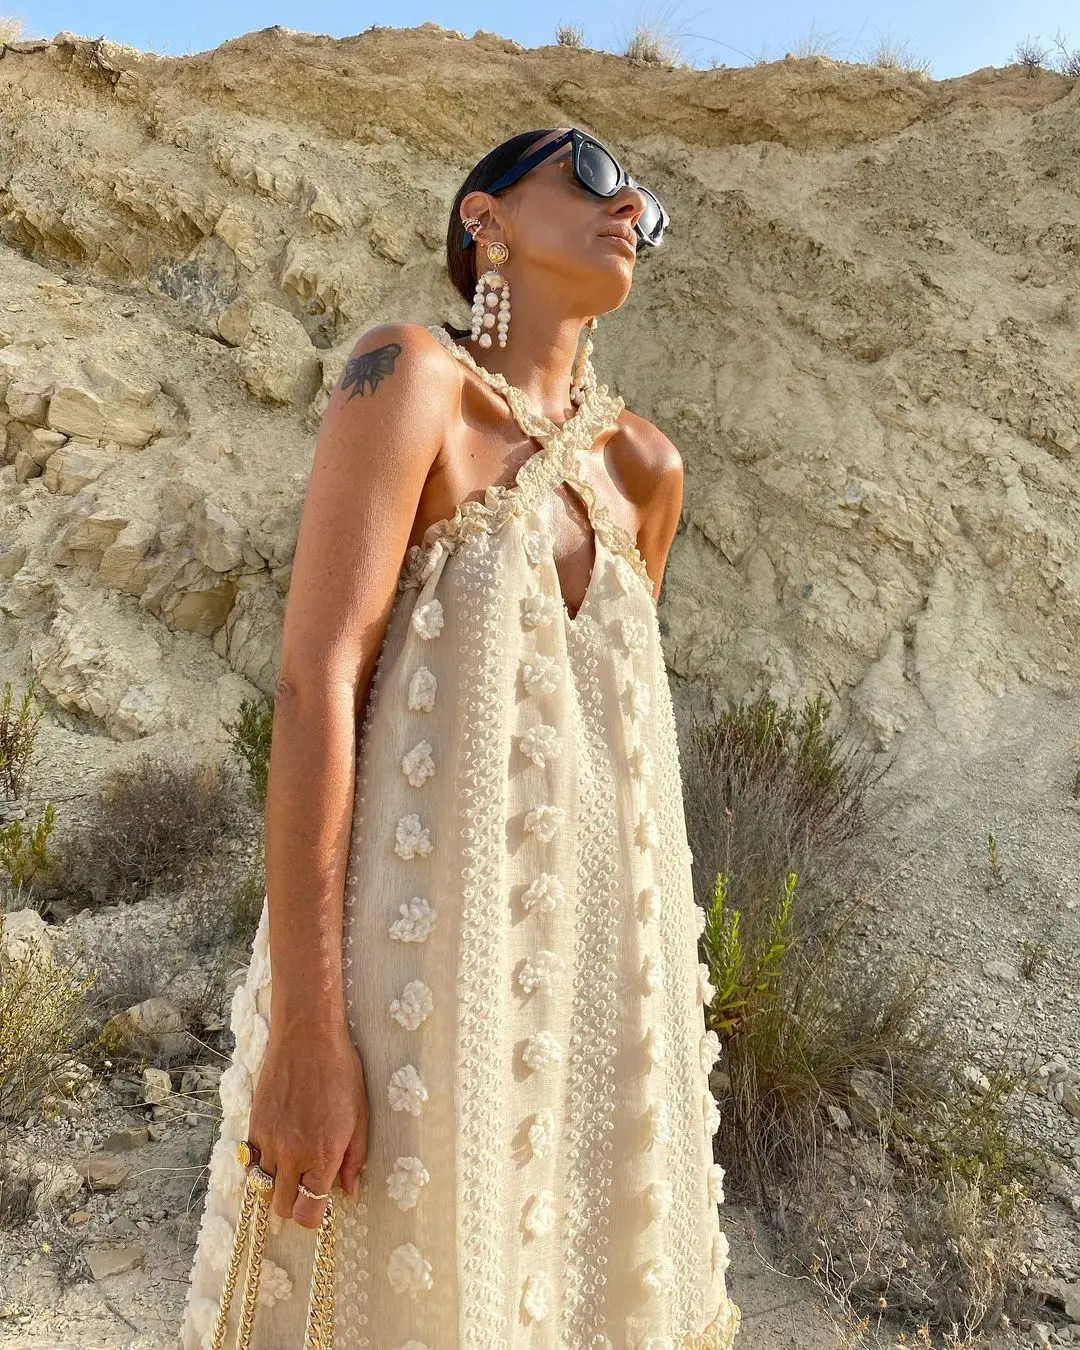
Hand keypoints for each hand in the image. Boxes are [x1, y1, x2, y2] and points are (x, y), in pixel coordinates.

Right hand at [245, 1018, 368, 1230]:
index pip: (309, 1213)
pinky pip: (251, 1163)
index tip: (322, 1204)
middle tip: (308, 1188)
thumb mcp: (360, 1115)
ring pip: (262, 1189)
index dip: (315, 1217)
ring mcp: (269, 1141)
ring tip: (293, 1169)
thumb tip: (349, 1191)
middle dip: (296, 1205)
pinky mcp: (253, 1126)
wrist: (307, 1037)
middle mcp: (292, 1155)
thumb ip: (354, 1159)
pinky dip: (262, 1166)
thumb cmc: (341, 1071)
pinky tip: (278, 1151)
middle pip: (282, 1208)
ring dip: (277, 1187)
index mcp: (322, 1155)